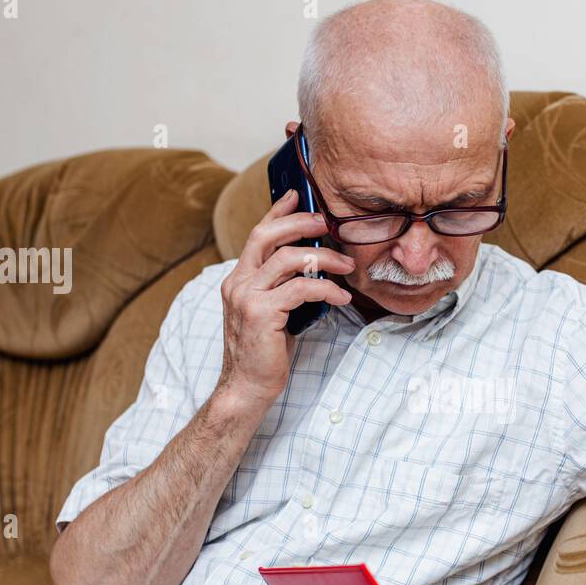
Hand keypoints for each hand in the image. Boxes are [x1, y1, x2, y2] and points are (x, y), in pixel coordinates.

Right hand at [214, 188, 354, 407]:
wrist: (247, 388)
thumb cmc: (264, 353)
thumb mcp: (271, 312)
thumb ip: (282, 287)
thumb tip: (312, 267)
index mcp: (238, 279)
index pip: (256, 234)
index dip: (277, 212)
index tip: (296, 196)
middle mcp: (238, 283)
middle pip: (268, 235)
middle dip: (301, 223)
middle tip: (328, 224)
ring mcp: (247, 297)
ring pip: (288, 259)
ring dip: (324, 258)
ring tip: (347, 266)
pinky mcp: (261, 313)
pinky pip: (301, 289)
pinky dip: (326, 290)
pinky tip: (341, 298)